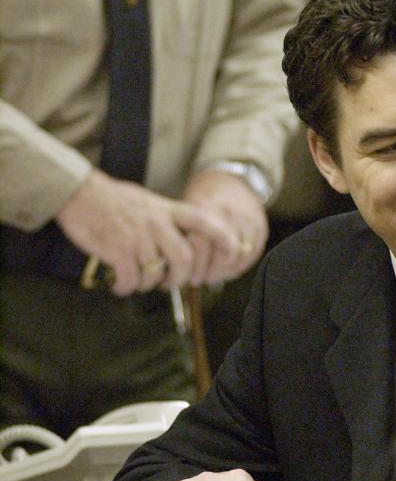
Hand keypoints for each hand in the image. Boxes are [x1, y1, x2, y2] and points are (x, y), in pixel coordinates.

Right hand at [55, 170, 233, 295]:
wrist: (79, 192)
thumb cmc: (118, 201)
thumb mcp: (152, 203)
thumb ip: (172, 222)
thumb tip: (193, 247)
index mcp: (169, 211)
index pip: (206, 222)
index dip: (225, 240)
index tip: (232, 255)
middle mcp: (158, 223)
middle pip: (185, 260)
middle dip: (181, 279)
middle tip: (171, 283)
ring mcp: (138, 237)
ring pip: (157, 273)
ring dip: (150, 285)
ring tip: (140, 281)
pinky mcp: (117, 250)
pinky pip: (131, 279)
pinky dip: (127, 287)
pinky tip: (121, 285)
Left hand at [181, 168, 268, 284]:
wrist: (234, 179)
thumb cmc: (205, 197)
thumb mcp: (187, 208)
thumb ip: (182, 234)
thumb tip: (170, 267)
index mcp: (209, 207)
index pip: (201, 243)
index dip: (192, 264)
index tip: (182, 272)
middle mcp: (232, 214)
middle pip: (223, 254)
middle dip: (208, 272)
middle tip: (195, 279)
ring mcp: (249, 222)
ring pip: (239, 259)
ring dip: (223, 272)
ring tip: (210, 276)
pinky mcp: (261, 230)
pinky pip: (251, 257)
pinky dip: (237, 267)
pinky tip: (225, 269)